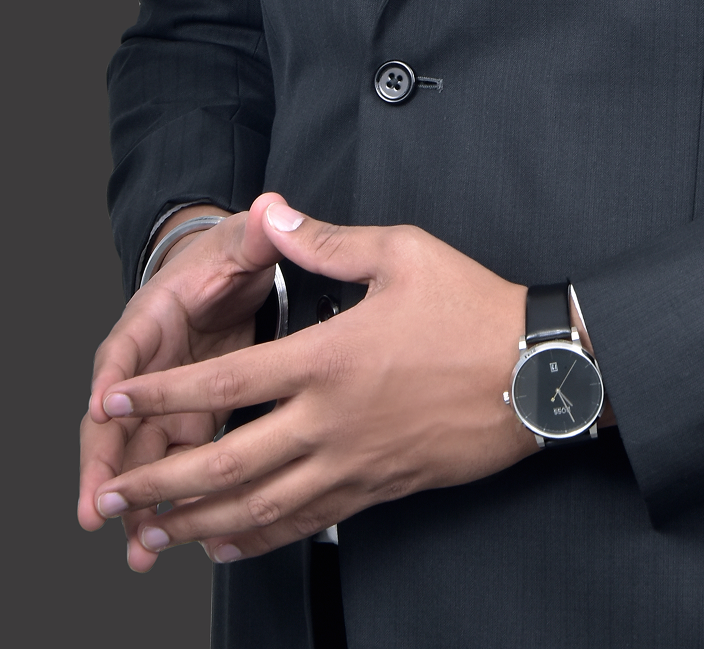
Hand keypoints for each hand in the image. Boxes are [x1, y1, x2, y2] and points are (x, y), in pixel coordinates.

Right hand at [78, 194, 279, 570]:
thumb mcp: (244, 239)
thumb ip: (258, 231)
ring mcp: (164, 397)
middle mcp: (149, 364)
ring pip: (138, 454)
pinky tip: (159, 541)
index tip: (100, 405)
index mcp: (154, 316)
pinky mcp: (188, 419)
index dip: (113, 377)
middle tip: (97, 508)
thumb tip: (272, 209)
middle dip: (105, 465)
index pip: (125, 347)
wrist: (233, 270)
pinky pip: (170, 465)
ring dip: (131, 500)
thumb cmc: (229, 255)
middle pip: (115, 418)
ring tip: (133, 547)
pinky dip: (163, 502)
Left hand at [81, 197, 536, 564]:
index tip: (117, 398)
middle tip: (113, 488)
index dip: (163, 394)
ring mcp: (352, 462)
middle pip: (226, 463)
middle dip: (160, 478)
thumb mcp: (402, 252)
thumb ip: (326, 241)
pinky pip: (305, 524)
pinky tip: (227, 544)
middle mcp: (330, 420)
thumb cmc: (472, 306)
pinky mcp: (377, 489)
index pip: (225, 380)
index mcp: (328, 358)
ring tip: (152, 529)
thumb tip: (271, 213)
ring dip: (197, 522)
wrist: (535, 370)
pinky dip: (258, 540)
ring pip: (258, 507)